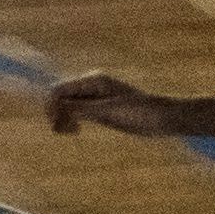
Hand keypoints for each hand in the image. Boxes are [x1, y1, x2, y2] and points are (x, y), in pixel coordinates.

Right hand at [44, 69, 175, 137]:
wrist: (163, 118)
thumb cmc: (138, 113)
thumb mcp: (107, 111)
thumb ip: (79, 107)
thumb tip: (53, 103)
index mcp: (93, 81)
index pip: (58, 90)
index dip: (51, 106)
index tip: (56, 126)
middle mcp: (90, 86)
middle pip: (59, 97)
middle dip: (56, 114)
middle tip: (66, 132)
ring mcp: (94, 96)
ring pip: (65, 106)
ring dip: (62, 119)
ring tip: (71, 132)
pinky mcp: (98, 107)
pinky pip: (75, 112)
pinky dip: (71, 121)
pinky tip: (76, 130)